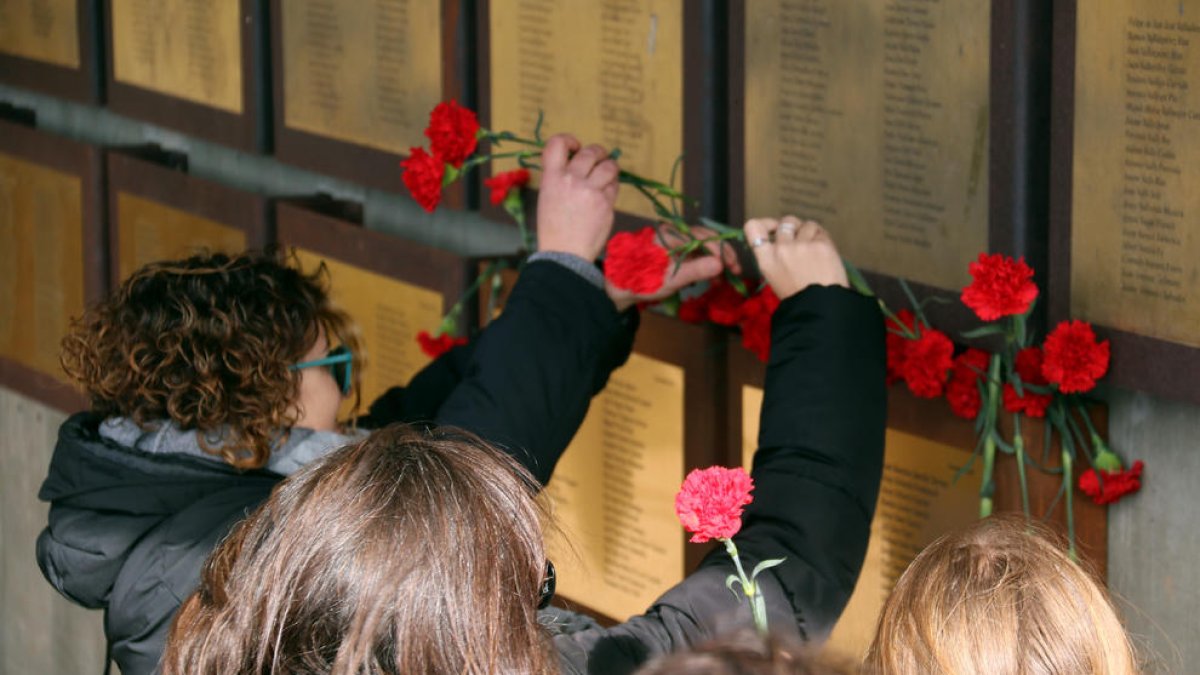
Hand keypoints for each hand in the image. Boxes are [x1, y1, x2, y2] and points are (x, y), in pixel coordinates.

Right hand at [536, 134, 619, 260]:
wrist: (564, 254)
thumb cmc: (554, 229)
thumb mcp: (549, 197)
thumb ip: (561, 178)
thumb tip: (581, 164)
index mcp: (551, 178)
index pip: (557, 144)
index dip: (569, 140)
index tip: (575, 147)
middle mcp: (571, 180)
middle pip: (590, 152)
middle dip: (598, 153)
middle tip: (599, 159)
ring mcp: (590, 191)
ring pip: (608, 166)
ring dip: (610, 167)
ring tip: (607, 174)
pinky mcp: (605, 202)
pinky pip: (614, 186)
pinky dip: (612, 187)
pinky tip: (606, 194)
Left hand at [606, 223, 735, 311]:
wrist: (620, 287)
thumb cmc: (642, 281)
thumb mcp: (671, 279)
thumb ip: (695, 270)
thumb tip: (719, 265)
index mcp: (672, 234)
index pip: (705, 238)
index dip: (722, 253)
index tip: (733, 268)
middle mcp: (673, 232)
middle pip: (706, 238)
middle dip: (722, 255)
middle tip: (735, 271)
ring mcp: (673, 240)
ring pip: (701, 245)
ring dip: (714, 260)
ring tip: (722, 278)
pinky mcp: (672, 249)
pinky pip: (693, 251)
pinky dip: (704, 262)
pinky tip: (709, 276)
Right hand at [744, 216, 847, 298]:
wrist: (821, 305)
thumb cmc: (796, 295)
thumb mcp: (774, 276)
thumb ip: (773, 255)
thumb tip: (779, 238)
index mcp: (766, 259)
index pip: (753, 227)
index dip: (765, 223)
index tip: (773, 228)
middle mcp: (782, 248)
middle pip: (785, 222)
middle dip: (792, 227)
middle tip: (799, 239)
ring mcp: (802, 245)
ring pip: (806, 224)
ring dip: (809, 232)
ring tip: (813, 247)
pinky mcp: (822, 244)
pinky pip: (820, 231)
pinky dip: (821, 238)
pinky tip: (823, 250)